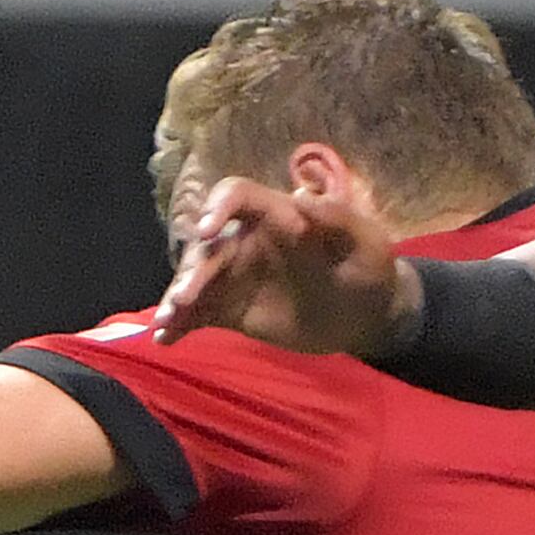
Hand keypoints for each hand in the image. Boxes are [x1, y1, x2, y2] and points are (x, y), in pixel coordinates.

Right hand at [156, 175, 413, 355]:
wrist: (368, 316)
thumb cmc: (369, 268)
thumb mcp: (366, 243)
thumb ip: (337, 219)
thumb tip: (301, 196)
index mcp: (277, 214)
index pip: (237, 195)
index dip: (217, 206)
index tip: (206, 230)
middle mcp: (247, 240)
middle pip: (207, 245)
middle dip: (192, 268)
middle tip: (185, 297)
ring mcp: (236, 276)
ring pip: (196, 279)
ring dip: (178, 296)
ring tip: (168, 319)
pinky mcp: (232, 309)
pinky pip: (199, 313)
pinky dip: (180, 324)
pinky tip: (165, 338)